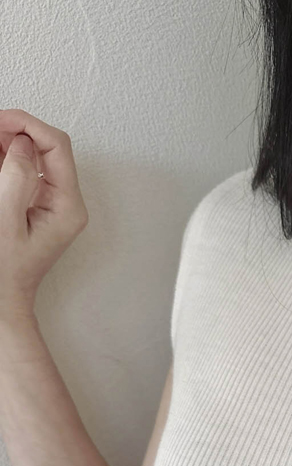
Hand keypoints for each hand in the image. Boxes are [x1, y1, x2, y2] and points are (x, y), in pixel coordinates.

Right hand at [0, 109, 88, 322]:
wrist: (5, 298)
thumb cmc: (5, 269)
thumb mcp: (6, 222)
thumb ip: (16, 179)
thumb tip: (23, 144)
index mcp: (68, 207)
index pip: (57, 146)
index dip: (27, 124)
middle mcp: (67, 203)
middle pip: (49, 147)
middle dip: (17, 131)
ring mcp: (55, 203)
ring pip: (36, 155)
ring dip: (10, 144)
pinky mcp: (40, 205)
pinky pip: (27, 171)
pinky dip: (8, 160)